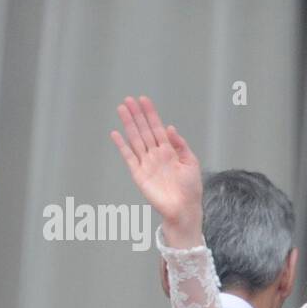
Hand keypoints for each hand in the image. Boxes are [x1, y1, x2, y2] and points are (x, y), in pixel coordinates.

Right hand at [109, 95, 203, 242]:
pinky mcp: (138, 174)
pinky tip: (115, 133)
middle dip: (137, 115)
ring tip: (121, 109)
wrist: (183, 209)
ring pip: (135, 139)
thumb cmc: (190, 189)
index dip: (151, 114)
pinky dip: (121, 145)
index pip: (158, 128)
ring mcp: (146, 163)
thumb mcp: (191, 163)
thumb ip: (181, 146)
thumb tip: (170, 128)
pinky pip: (128, 157)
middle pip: (144, 130)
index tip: (144, 100)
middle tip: (128, 99)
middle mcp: (156, 155)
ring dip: (128, 124)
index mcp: (169, 151)